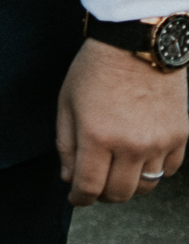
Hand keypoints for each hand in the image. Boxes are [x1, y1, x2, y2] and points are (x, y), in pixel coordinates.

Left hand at [56, 38, 188, 206]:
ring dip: (129, 186)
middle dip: (103, 195)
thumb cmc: (95, 70)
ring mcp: (159, 142)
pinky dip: (153, 171)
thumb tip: (69, 178)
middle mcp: (131, 145)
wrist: (137, 44)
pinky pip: (168, 170)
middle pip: (120, 193)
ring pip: (146, 186)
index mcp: (97, 137)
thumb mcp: (66, 103)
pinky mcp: (180, 137)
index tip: (76, 198)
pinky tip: (140, 159)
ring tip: (117, 173)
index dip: (80, 199)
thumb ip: (66, 144)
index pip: (89, 187)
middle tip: (95, 187)